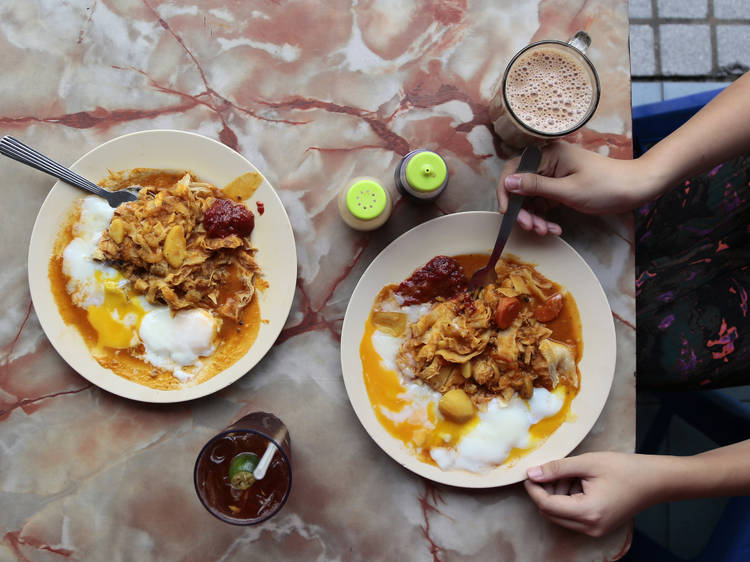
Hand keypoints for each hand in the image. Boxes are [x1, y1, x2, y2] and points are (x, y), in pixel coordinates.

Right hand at [497, 142, 660, 234]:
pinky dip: (545, 217)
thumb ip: (535, 187)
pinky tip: (554, 228)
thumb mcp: (568, 190)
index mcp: (548, 154)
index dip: (506, 192)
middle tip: (531, 228)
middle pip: (520, 187)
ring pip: (530, 198)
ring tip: (546, 231)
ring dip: (534, 217)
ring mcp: (553, 175)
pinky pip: (543, 203)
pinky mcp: (560, 187)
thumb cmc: (606, 185)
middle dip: (523, 210)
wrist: (636, 188)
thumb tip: (508, 182)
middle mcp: (547, 162)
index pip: (513, 169)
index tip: (508, 212)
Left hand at [524, 452, 664, 536]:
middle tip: (551, 470)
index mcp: (588, 512)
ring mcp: (595, 530)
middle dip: (545, 492)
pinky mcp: (598, 527)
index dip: (534, 489)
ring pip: (560, 516)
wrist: (655, 481)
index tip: (529, 473)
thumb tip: (531, 473)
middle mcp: (590, 528)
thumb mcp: (587, 463)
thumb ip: (557, 469)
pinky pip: (572, 517)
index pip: (547, 505)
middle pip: (550, 513)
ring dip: (556, 496)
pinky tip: (577, 483)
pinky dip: (567, 501)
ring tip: (570, 474)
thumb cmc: (624, 469)